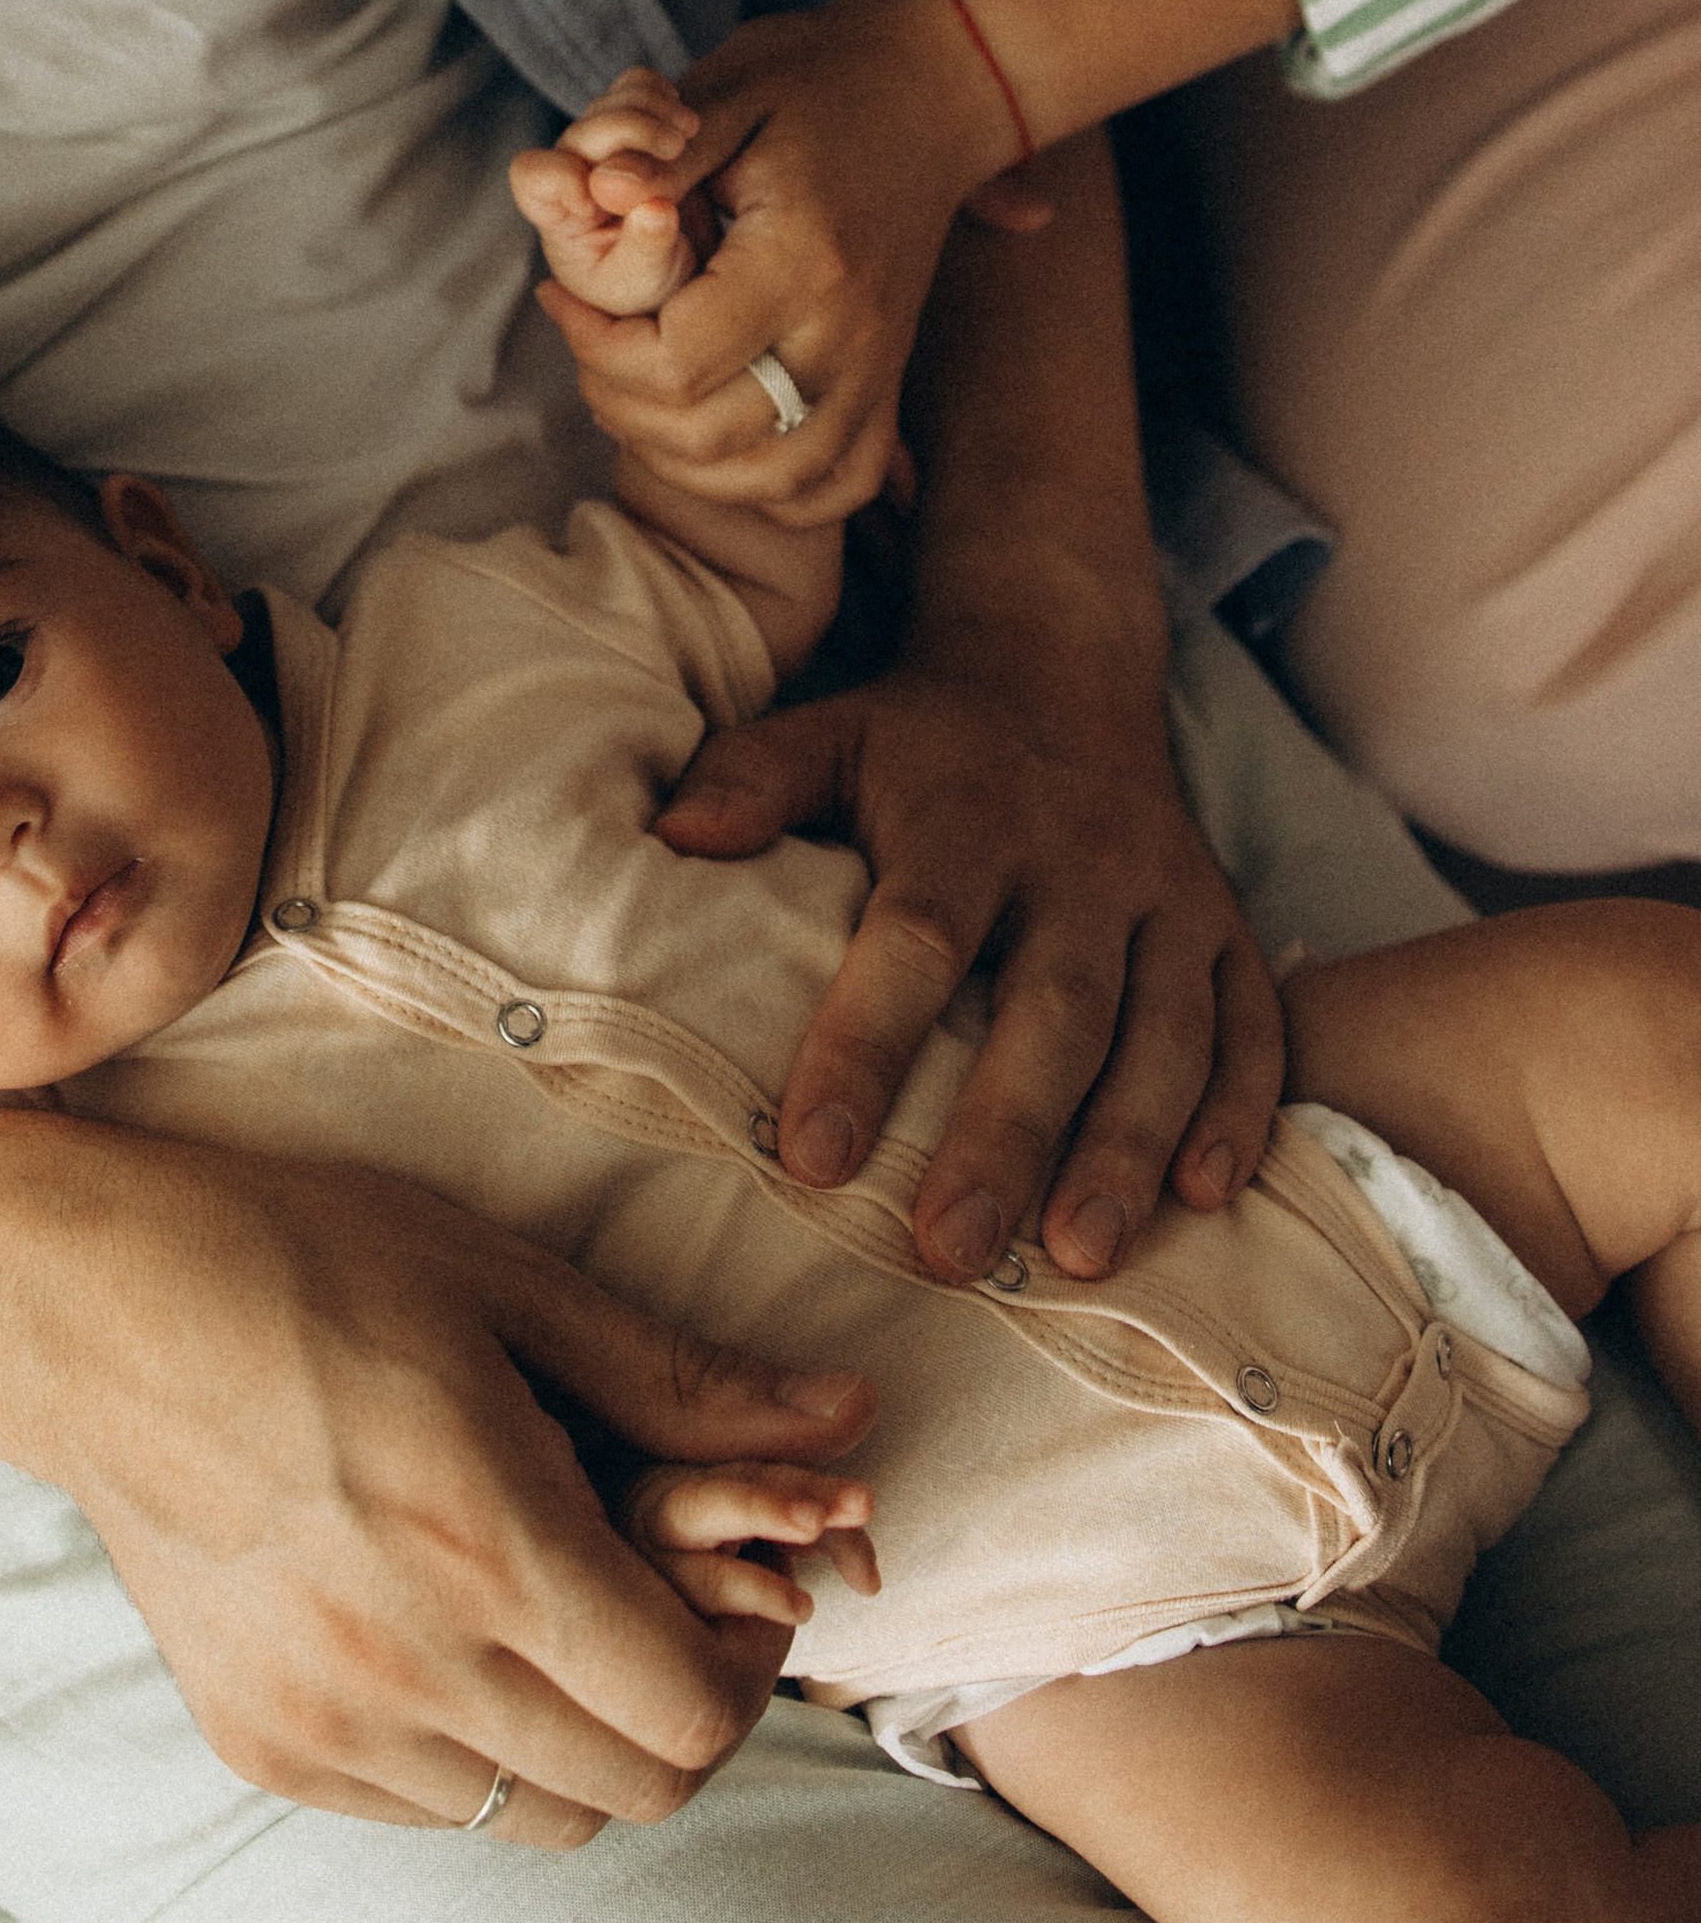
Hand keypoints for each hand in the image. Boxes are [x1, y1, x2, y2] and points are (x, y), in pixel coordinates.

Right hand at [61, 1143, 875, 1844]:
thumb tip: (849, 1411)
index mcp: (492, 1545)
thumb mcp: (504, 1284)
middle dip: (684, 1706)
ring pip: (535, 1815)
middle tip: (659, 1598)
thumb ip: (681, 1378)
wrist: (90, 1309)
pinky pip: (426, 1803)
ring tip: (552, 1607)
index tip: (733, 1584)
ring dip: (581, 1735)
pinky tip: (445, 1622)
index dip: (748, 1664)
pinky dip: (473, 1743)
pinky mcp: (265, 1746)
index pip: (692, 1718)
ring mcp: (329, 1723)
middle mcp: (412, 1667)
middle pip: (634, 1789)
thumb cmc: (305, 1257)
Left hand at [510, 68, 705, 319]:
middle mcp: (576, 175)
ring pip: (609, 102)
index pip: (532, 175)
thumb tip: (653, 208)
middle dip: (628, 130)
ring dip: (651, 108)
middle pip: (581, 130)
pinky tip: (684, 118)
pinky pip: (634, 86)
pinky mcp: (635, 126)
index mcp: (561, 218)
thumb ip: (645, 246)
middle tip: (676, 146)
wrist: (688, 271)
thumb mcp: (649, 281)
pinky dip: (659, 91)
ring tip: (688, 133)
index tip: (604, 198)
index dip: (563, 175)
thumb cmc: (650, 287)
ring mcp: (604, 146)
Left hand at [537, 0, 1025, 524]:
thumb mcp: (730, 91)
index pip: (676, 362)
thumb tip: (598, 195)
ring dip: (677, 454)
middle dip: (618, 401)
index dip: (594, 346)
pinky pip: (834, 483)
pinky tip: (718, 435)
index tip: (559, 295)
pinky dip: (768, 486)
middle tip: (586, 337)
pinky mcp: (889, 380)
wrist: (934, 87)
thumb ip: (660, 159)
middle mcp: (848, 333)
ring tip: (633, 383)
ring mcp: (877, 367)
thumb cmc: (821, 79)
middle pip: (708, 436)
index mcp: (802, 259)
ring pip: (766, 480)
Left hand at [655, 597, 1284, 1282]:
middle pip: (1052, 1010)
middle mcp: (1080, 863)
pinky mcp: (1228, 927)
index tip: (812, 1157)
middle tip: (951, 1254)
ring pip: (1164, 1033)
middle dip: (1006, 1136)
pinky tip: (1206, 1197)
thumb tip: (669, 837)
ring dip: (1127, 1147)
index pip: (916, 938)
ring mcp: (1168, 897)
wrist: (1065, 665)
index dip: (866, 1047)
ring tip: (1077, 1257)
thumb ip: (752, 781)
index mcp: (968, 822)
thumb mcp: (830, 733)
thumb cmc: (922, 737)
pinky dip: (1241, 1112)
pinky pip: (1253, 1025)